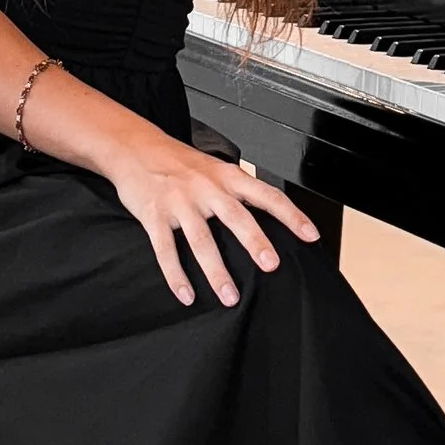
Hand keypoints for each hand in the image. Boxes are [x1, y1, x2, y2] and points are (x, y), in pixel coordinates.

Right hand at [106, 125, 319, 306]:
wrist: (134, 148)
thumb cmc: (180, 163)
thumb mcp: (216, 168)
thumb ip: (239, 191)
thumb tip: (271, 216)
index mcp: (228, 176)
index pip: (267, 195)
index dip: (291, 215)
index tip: (310, 235)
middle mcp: (207, 188)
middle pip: (236, 217)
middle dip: (255, 242)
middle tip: (271, 265)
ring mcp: (180, 202)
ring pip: (201, 240)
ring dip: (216, 271)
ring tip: (230, 297)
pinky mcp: (154, 215)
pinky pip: (166, 250)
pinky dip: (176, 275)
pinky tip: (186, 295)